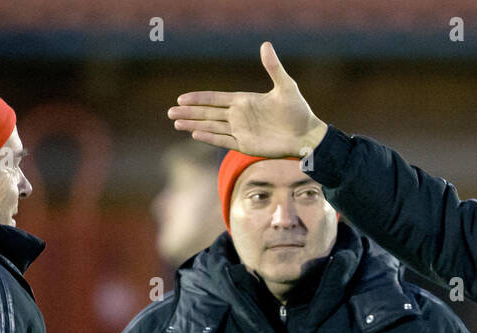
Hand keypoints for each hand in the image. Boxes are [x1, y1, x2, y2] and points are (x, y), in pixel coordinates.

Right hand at [168, 41, 327, 157]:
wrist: (306, 134)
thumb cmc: (298, 110)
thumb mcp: (286, 86)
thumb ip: (273, 67)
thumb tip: (266, 44)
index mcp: (244, 100)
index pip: (215, 99)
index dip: (199, 99)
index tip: (182, 99)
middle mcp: (239, 116)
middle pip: (208, 113)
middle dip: (189, 113)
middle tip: (170, 112)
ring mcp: (241, 131)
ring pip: (211, 127)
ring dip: (194, 125)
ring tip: (176, 123)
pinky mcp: (246, 145)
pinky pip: (223, 141)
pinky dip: (209, 137)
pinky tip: (195, 134)